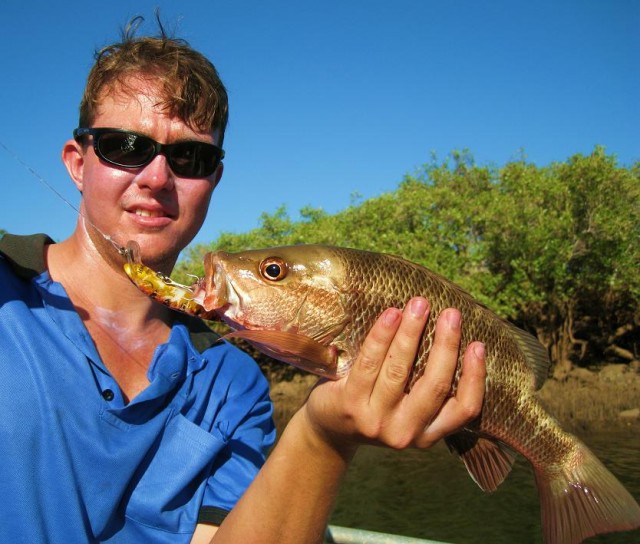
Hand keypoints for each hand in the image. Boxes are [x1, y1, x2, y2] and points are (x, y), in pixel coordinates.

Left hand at [302, 297, 485, 455]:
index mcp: (428, 434)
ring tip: (420, 305)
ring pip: (400, 371)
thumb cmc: (377, 406)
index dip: (475, 377)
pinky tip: (391, 314)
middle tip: (452, 313)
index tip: (479, 344)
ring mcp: (376, 421)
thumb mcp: (408, 409)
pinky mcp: (350, 404)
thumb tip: (454, 333)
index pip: (464, 410)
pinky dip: (382, 336)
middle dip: (446, 345)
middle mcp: (406, 433)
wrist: (330, 428)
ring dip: (412, 333)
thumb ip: (428, 386)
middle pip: (435, 386)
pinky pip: (369, 363)